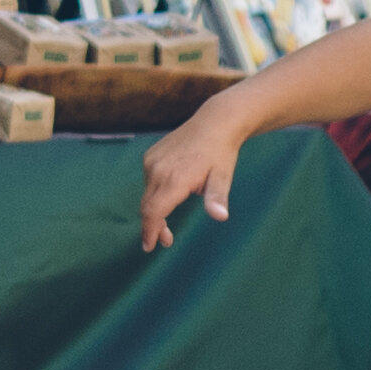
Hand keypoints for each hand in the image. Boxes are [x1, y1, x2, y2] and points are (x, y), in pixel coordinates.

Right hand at [136, 103, 248, 252]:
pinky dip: (154, 195)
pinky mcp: (150, 156)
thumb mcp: (223, 177)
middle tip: (166, 240)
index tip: (149, 247)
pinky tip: (169, 196)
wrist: (214, 123)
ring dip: (154, 211)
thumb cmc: (220, 153)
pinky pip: (148, 182)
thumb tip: (220, 216)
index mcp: (174, 178)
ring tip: (168, 223)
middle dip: (153, 226)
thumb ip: (217, 198)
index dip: (149, 231)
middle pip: (147, 206)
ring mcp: (152, 162)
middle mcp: (158, 170)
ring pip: (147, 195)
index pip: (154, 211)